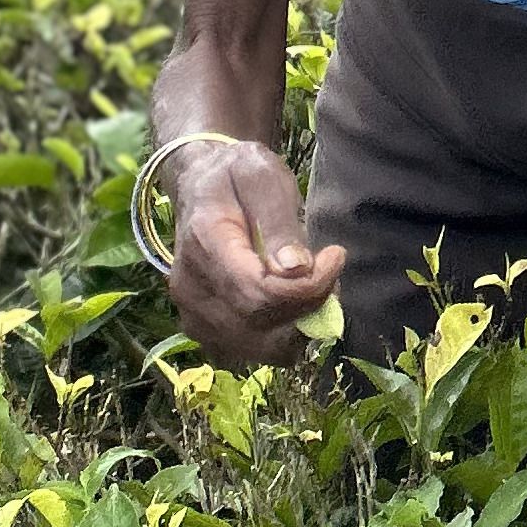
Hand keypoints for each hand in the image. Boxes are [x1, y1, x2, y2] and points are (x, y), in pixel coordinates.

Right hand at [163, 139, 343, 364]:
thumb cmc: (236, 175)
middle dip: (310, 304)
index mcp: (203, 245)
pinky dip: (285, 334)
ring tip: (313, 282)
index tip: (335, 255)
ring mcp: (194, 316)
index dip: (308, 287)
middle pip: (262, 327)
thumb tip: (296, 269)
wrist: (201, 187)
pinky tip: (294, 299)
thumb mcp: (261, 176)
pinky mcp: (206, 332)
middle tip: (328, 268)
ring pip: (262, 348)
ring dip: (301, 323)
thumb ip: (278, 221)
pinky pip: (256, 351)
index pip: (258, 293)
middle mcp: (191, 290)